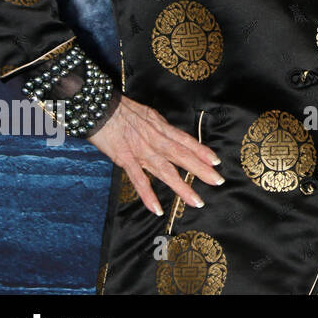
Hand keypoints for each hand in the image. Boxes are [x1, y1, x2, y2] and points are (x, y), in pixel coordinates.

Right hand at [88, 96, 222, 216]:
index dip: (202, 151)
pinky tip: (157, 209)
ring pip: (166, 171)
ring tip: (196, 201)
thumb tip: (171, 136)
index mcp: (162, 128)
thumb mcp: (148, 115)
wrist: (99, 108)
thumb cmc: (122, 110)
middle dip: (201, 170)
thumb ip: (160, 128)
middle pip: (183, 156)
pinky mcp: (126, 159)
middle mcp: (156, 140)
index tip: (216, 162)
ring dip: (182, 187)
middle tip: (218, 181)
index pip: (187, 141)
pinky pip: (139, 180)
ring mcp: (142, 151)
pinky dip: (148, 195)